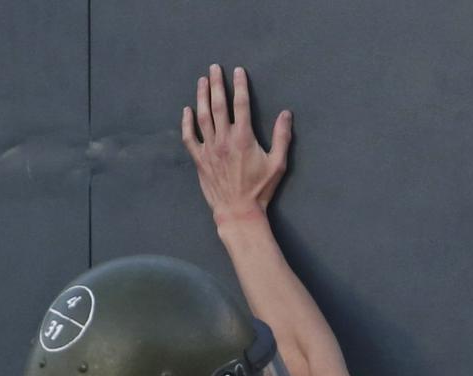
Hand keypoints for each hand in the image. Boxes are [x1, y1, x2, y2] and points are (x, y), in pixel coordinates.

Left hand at [182, 64, 291, 225]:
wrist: (238, 211)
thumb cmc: (260, 190)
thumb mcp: (278, 164)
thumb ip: (282, 137)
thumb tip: (286, 115)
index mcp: (243, 137)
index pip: (241, 104)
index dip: (239, 86)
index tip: (238, 71)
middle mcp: (224, 139)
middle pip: (218, 105)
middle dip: (216, 84)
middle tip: (214, 68)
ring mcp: (209, 148)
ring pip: (202, 116)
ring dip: (201, 96)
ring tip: (202, 81)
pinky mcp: (200, 159)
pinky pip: (189, 137)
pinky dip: (186, 122)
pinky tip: (187, 110)